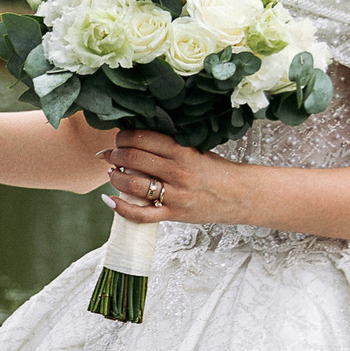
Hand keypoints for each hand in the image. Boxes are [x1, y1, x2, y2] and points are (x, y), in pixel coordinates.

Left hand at [100, 130, 243, 225]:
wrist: (240, 195)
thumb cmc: (216, 171)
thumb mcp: (196, 150)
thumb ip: (169, 145)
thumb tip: (136, 138)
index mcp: (183, 151)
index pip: (143, 138)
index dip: (124, 136)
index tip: (119, 138)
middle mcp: (177, 171)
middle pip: (133, 158)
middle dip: (115, 154)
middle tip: (111, 154)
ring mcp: (174, 195)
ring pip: (132, 183)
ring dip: (114, 176)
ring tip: (111, 171)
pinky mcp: (173, 214)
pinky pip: (140, 214)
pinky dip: (121, 208)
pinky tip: (109, 200)